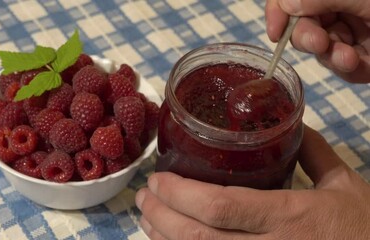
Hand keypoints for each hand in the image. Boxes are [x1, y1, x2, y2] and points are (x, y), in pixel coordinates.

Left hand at [135, 126, 369, 239]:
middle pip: (199, 238)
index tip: (158, 179)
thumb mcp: (345, 184)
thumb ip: (313, 151)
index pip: (221, 207)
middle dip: (162, 217)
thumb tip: (288, 126)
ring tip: (148, 220)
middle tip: (143, 198)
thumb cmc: (366, 227)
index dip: (181, 195)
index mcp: (291, 218)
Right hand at [265, 0, 369, 82]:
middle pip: (302, 25)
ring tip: (349, 58)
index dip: (279, 12)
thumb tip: (285, 4)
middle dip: (306, 37)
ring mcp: (353, 34)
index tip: (275, 33)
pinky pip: (341, 69)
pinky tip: (358, 64)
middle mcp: (341, 9)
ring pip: (320, 50)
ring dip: (330, 56)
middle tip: (318, 43)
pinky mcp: (363, 59)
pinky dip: (348, 70)